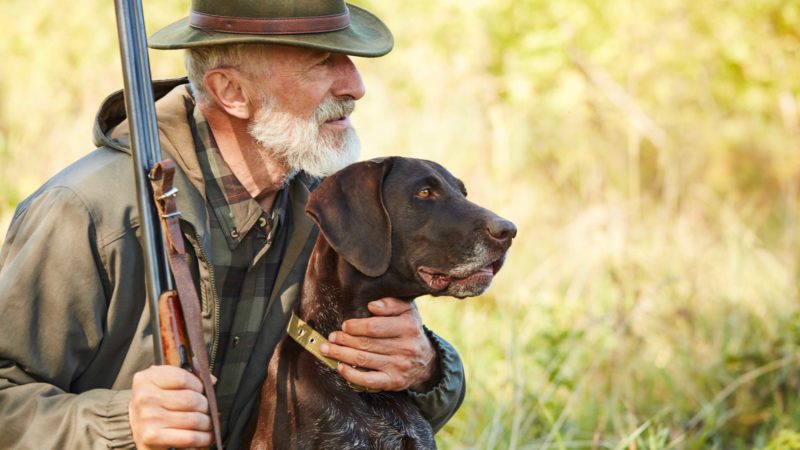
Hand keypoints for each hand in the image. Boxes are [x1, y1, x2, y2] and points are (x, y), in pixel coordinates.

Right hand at [128, 365, 212, 449]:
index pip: (184, 378)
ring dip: (207, 423)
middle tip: (207, 410)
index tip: (202, 391)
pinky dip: (203, 438)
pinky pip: (189, 437)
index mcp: (147, 379)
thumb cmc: (154, 403)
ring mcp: (148, 418)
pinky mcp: (153, 437)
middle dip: (206, 406)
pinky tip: (205, 436)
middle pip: (192, 399)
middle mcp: (145, 397)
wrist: (135, 427)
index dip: (200, 385)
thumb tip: (211, 380)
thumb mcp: (164, 382)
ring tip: (207, 423)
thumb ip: (188, 374)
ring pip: (194, 419)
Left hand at [320, 298, 438, 391]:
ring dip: (341, 354)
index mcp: (408, 327)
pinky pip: (368, 380)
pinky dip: (351, 375)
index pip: (375, 327)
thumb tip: (372, 305)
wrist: (425, 361)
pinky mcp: (393, 382)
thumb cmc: (409, 331)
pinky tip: (340, 367)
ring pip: (363, 360)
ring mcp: (399, 366)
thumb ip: (391, 304)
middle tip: (331, 337)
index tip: (344, 326)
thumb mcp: (407, 311)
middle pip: (366, 344)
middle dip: (344, 340)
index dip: (356, 327)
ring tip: (327, 349)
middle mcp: (405, 348)